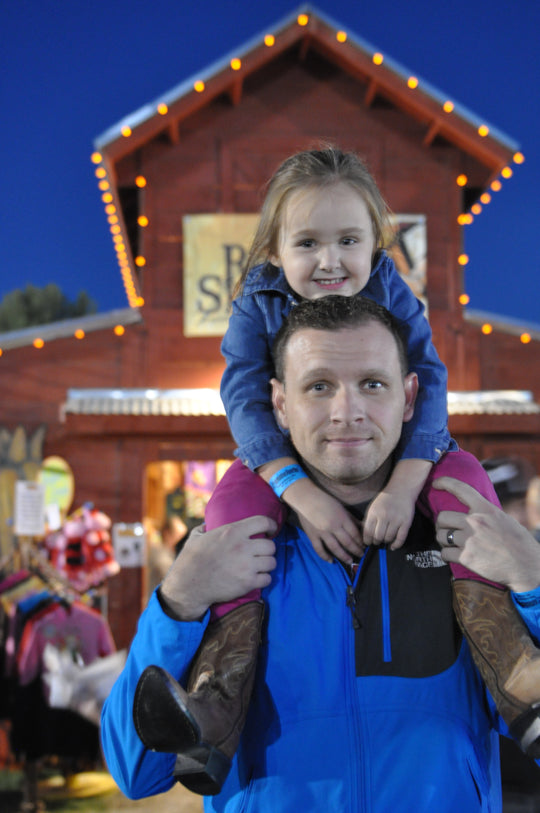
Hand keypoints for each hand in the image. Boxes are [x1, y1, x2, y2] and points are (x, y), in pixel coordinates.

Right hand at [160, 516, 276, 619]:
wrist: (189, 585)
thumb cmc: (191, 559)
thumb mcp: (197, 536)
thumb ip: (206, 527)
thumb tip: (208, 524)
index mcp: (233, 531)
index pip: (263, 521)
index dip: (271, 525)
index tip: (271, 530)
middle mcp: (243, 546)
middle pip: (271, 545)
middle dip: (267, 549)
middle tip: (261, 553)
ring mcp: (247, 565)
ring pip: (272, 562)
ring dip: (267, 564)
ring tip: (260, 566)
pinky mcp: (248, 582)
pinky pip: (268, 578)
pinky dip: (264, 579)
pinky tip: (257, 578)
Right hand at [285, 478, 363, 562]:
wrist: (305, 498)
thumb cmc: (325, 500)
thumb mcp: (341, 507)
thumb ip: (351, 518)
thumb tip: (363, 526)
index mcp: (342, 518)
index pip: (354, 533)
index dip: (360, 541)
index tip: (364, 546)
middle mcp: (333, 527)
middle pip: (347, 542)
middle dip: (356, 550)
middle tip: (361, 555)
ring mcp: (322, 532)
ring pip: (335, 548)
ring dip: (344, 556)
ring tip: (350, 561)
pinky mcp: (312, 536)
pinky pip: (319, 549)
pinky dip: (325, 556)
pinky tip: (331, 561)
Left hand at [363, 490, 414, 549]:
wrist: (401, 490)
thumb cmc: (385, 499)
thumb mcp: (373, 507)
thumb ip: (368, 520)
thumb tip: (364, 535)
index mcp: (374, 512)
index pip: (367, 531)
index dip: (367, 540)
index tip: (368, 542)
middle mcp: (384, 516)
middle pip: (378, 536)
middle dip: (376, 541)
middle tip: (377, 541)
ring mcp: (396, 519)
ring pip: (388, 538)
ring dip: (386, 541)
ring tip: (385, 539)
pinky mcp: (406, 522)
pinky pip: (401, 538)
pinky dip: (396, 545)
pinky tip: (393, 546)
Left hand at [433, 476, 539, 592]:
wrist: (526, 566)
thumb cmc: (519, 543)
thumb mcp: (504, 519)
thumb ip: (486, 513)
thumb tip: (473, 511)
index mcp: (485, 509)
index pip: (461, 489)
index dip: (445, 483)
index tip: (436, 483)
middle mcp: (475, 522)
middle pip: (442, 517)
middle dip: (442, 524)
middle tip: (447, 530)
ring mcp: (469, 539)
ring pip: (441, 535)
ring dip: (443, 540)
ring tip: (451, 544)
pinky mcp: (466, 557)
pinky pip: (444, 553)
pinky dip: (446, 555)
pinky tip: (453, 556)